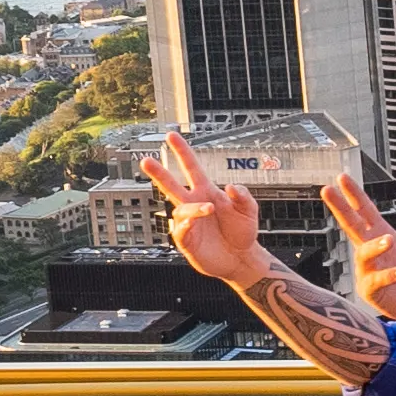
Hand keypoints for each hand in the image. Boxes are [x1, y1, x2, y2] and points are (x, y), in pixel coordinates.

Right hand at [139, 133, 269, 286]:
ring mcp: (189, 223)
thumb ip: (244, 196)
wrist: (241, 258)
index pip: (191, 168)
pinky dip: (185, 225)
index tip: (171, 136)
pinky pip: (179, 231)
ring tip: (209, 209)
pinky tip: (192, 223)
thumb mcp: (249, 211)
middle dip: (159, 173)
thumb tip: (230, 186)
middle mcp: (194, 205)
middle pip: (171, 185)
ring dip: (194, 209)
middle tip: (146, 160)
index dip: (182, 152)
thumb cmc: (243, 232)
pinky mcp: (187, 241)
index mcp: (207, 192)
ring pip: (181, 210)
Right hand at [324, 172, 395, 326]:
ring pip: (364, 254)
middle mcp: (371, 251)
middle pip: (351, 226)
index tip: (342, 177)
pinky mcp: (372, 291)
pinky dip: (388, 275)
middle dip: (340, 208)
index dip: (354, 195)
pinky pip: (376, 281)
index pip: (364, 211)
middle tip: (327, 190)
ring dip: (375, 246)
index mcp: (381, 235)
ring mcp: (369, 271)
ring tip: (390, 240)